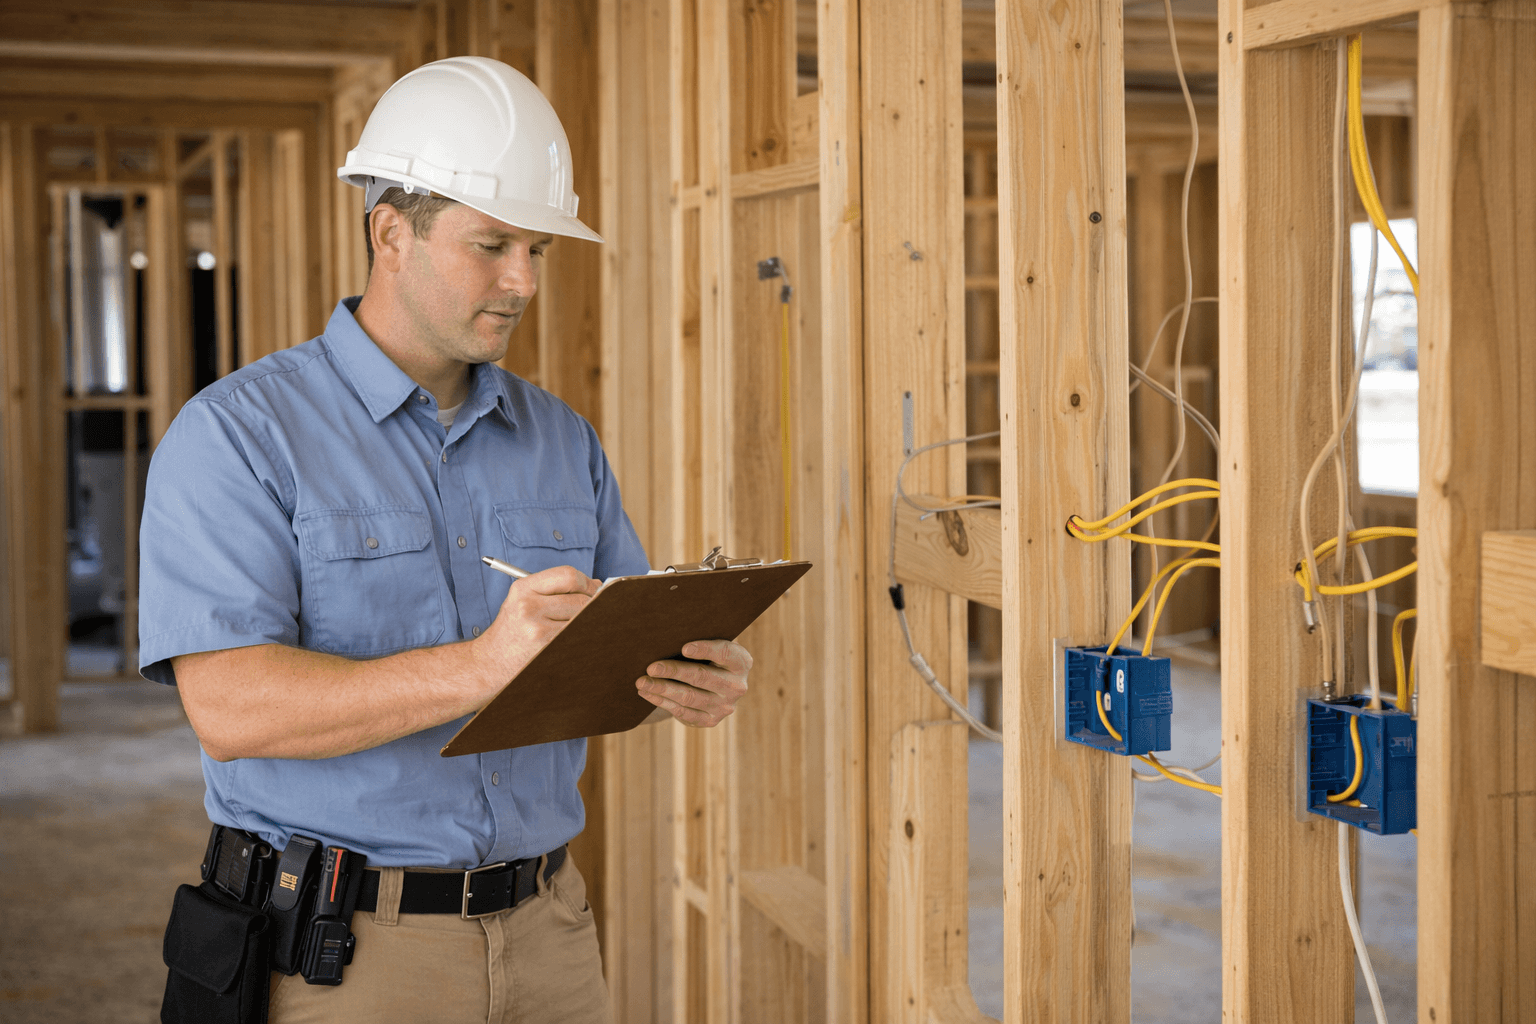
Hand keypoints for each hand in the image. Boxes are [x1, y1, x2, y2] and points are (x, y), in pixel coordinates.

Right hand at [476, 565, 599, 690]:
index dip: (587, 583)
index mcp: (523, 589)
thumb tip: (599, 586)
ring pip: (582, 619)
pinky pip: (577, 637)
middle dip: (592, 605)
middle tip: (593, 610)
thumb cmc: (514, 631)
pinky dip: (582, 636)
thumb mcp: (524, 601)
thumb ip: (556, 590)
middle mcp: (528, 606)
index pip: (567, 575)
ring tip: (578, 626)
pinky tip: (572, 640)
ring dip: (588, 623)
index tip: (594, 590)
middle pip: (580, 600)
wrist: (490, 663)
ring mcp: (537, 629)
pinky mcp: (546, 648)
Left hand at [637, 639, 751, 727]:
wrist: (714, 685)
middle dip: (674, 672)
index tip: (684, 647)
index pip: (725, 653)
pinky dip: (662, 702)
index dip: (705, 650)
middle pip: (702, 677)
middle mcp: (737, 686)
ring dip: (662, 689)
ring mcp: (724, 706)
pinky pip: (683, 712)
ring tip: (642, 681)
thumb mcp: (712, 645)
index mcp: (741, 662)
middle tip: (651, 667)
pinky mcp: (710, 720)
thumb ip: (700, 639)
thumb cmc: (707, 656)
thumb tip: (668, 636)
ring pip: (689, 697)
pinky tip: (647, 693)